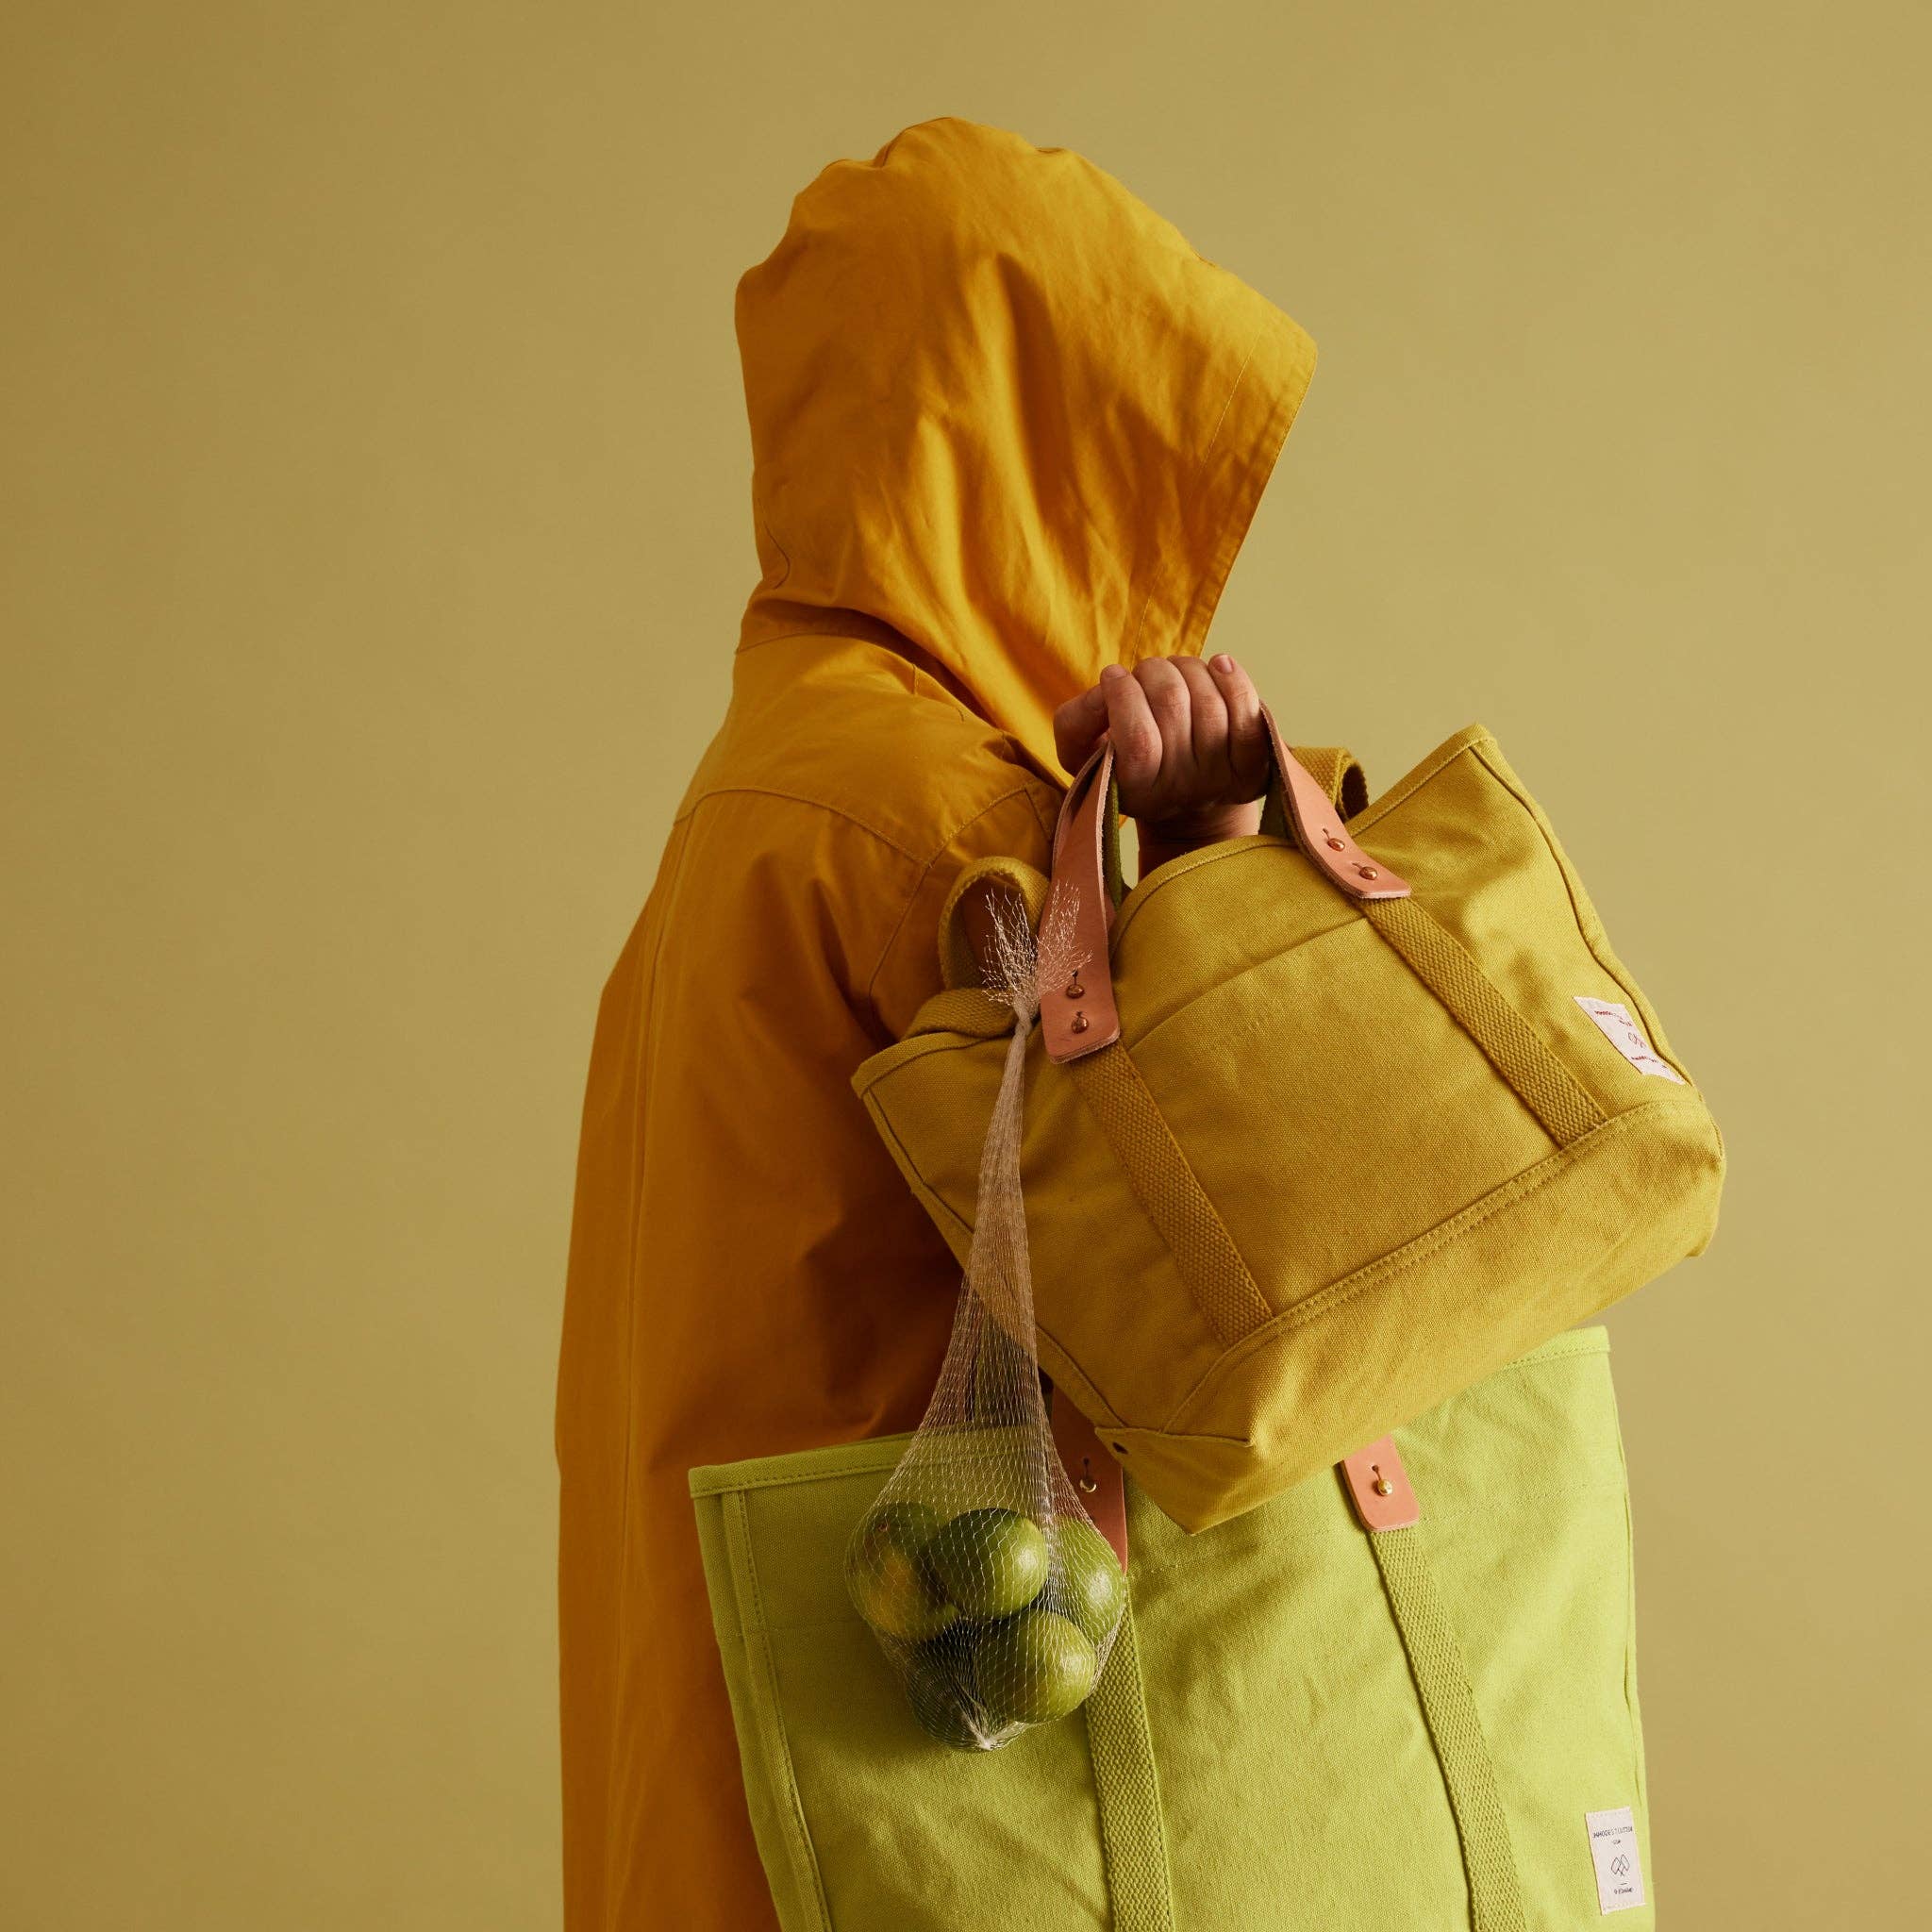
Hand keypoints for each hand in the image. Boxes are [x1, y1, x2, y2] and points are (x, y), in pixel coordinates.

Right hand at [1052, 654, 1271, 877]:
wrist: (1185, 801)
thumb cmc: (1126, 764)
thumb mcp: (1082, 752)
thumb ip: (1075, 721)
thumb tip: (1110, 682)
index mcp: (1136, 791)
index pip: (1139, 739)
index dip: (1125, 695)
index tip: (1114, 676)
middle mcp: (1181, 790)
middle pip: (1173, 706)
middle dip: (1154, 672)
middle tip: (1146, 673)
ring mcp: (1221, 779)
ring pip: (1209, 700)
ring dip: (1188, 669)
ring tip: (1175, 673)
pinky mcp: (1252, 766)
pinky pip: (1247, 709)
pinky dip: (1232, 677)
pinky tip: (1217, 667)